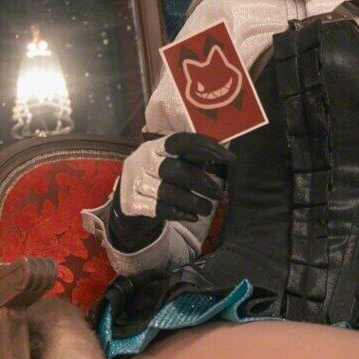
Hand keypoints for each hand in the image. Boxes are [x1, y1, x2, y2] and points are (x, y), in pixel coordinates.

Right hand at [107, 132, 230, 250]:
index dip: (206, 148)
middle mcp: (142, 160)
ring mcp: (134, 181)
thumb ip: (194, 159)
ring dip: (193, 202)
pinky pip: (159, 208)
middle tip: (218, 194)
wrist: (129, 204)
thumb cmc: (161, 179)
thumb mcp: (174, 164)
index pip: (181, 142)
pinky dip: (179, 213)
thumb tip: (225, 153)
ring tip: (208, 209)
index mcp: (156, 146)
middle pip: (174, 169)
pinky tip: (192, 216)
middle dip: (201, 182)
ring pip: (167, 192)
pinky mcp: (131, 203)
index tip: (229, 159)